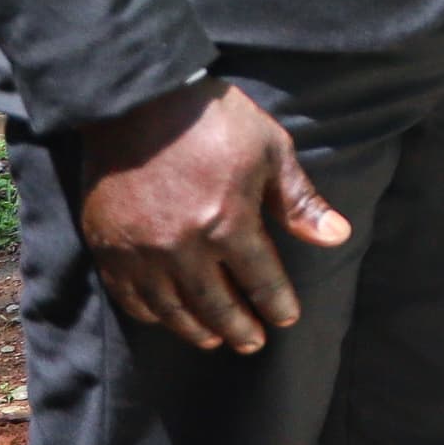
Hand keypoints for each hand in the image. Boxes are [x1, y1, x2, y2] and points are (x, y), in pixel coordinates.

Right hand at [76, 79, 346, 353]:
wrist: (138, 101)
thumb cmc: (214, 121)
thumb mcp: (271, 150)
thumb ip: (299, 201)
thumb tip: (337, 237)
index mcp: (227, 222)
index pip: (260, 279)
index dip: (275, 303)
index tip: (286, 318)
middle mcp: (181, 246)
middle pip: (214, 304)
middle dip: (239, 328)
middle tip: (253, 343)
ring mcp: (139, 250)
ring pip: (170, 308)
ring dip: (195, 329)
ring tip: (214, 341)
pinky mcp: (107, 245)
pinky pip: (128, 295)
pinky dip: (150, 313)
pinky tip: (166, 318)